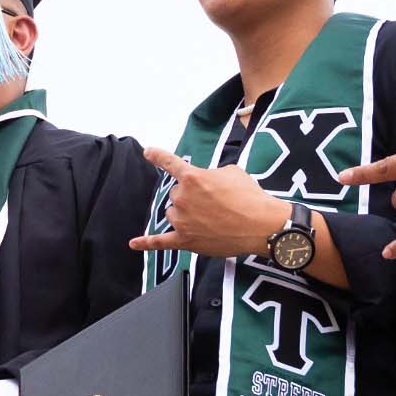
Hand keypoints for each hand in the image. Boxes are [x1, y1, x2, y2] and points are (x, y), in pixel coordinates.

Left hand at [129, 147, 290, 257]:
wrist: (262, 225)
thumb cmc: (250, 197)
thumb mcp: (232, 172)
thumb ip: (211, 175)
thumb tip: (206, 184)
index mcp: (192, 178)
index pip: (170, 163)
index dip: (158, 156)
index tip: (147, 152)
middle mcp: (182, 198)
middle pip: (177, 194)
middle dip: (192, 197)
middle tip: (215, 203)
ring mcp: (182, 221)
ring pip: (174, 214)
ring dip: (187, 214)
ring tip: (212, 219)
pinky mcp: (186, 241)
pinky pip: (161, 243)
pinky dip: (146, 243)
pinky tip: (133, 243)